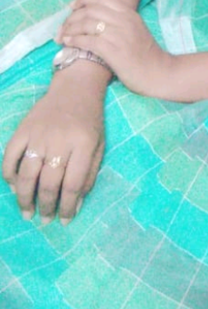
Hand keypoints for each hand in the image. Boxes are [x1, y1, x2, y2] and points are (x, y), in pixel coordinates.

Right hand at [2, 75, 104, 224]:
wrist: (75, 87)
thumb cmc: (90, 119)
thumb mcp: (99, 145)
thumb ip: (89, 174)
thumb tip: (76, 205)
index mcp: (83, 145)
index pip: (72, 184)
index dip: (68, 207)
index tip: (65, 220)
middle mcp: (59, 140)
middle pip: (48, 183)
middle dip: (45, 206)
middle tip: (44, 219)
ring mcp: (38, 134)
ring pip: (26, 174)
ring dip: (24, 198)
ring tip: (27, 212)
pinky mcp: (23, 128)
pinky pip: (9, 157)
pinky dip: (8, 175)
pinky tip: (13, 187)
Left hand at [57, 0, 172, 96]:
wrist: (159, 73)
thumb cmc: (146, 54)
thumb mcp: (136, 30)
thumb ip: (120, 21)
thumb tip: (96, 19)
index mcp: (129, 14)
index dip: (84, 0)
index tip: (72, 7)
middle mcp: (124, 21)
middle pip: (90, 11)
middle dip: (71, 18)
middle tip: (63, 28)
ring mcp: (119, 36)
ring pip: (87, 24)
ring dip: (70, 29)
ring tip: (62, 37)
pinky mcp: (114, 52)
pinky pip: (88, 41)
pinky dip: (75, 41)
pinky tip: (69, 44)